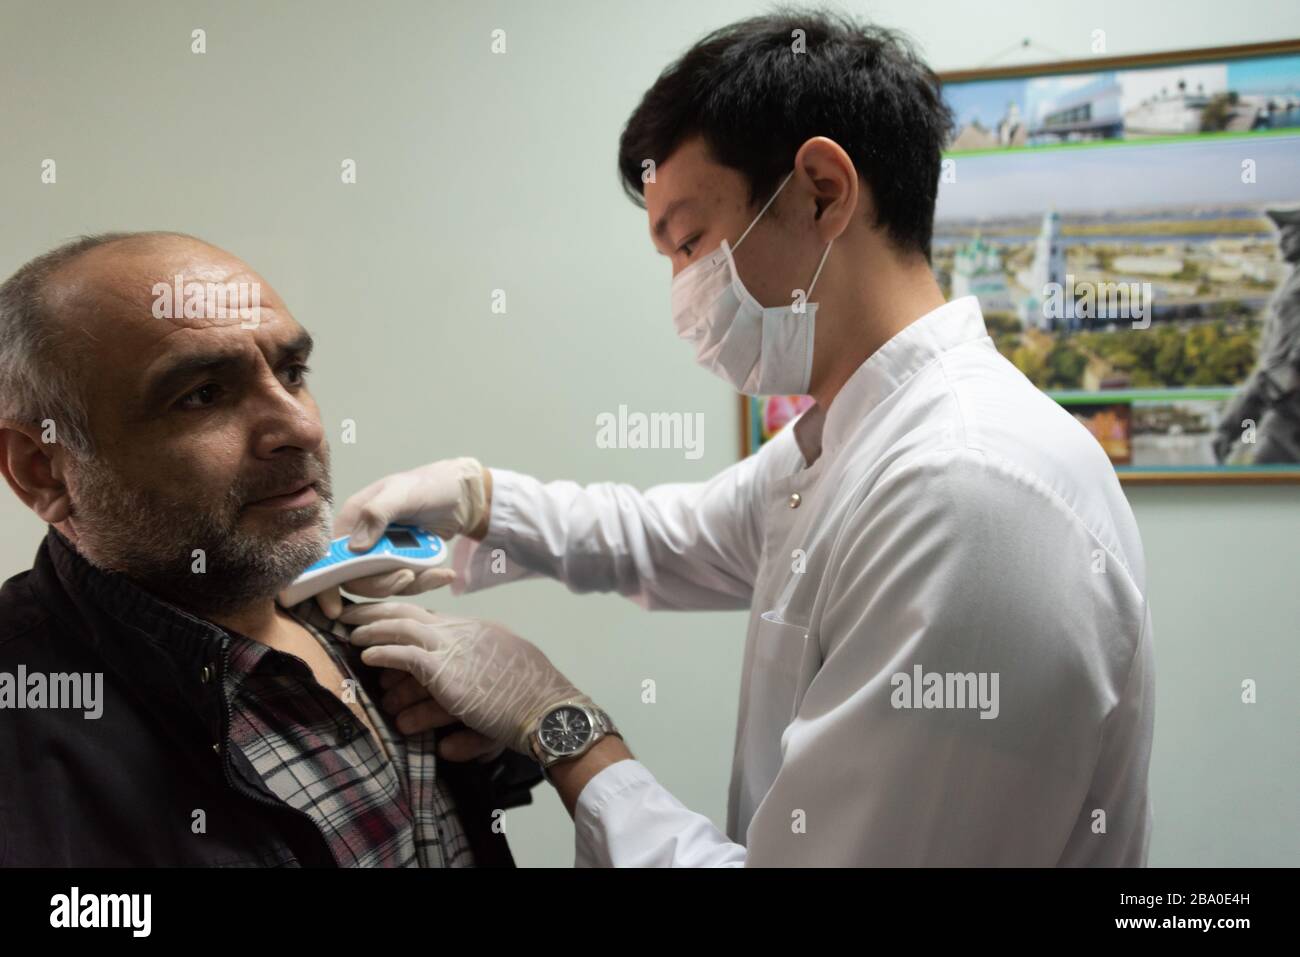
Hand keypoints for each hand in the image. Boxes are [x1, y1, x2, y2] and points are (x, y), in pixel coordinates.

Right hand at [309, 458, 489, 616]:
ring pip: (384, 585)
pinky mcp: (404, 564)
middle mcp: (362, 541)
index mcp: (352, 520)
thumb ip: (377, 514)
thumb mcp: (402, 493)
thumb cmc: (428, 485)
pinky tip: (445, 574)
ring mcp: (383, 555)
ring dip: (409, 584)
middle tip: (408, 575)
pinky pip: (408, 583)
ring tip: (435, 572)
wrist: (459, 493)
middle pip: (357, 579)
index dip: (326, 584)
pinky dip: (426, 581)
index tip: (333, 608)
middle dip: (381, 584)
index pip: (329, 558)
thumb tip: (355, 548)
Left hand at [339, 601, 591, 755]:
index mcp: (476, 629)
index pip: (429, 615)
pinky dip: (383, 652)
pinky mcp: (445, 671)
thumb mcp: (505, 672)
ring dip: (372, 628)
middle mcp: (463, 631)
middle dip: (377, 611)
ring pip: (402, 627)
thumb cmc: (533, 695)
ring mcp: (454, 648)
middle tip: (351, 613)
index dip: (400, 613)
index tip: (378, 615)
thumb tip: (462, 686)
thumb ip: (480, 673)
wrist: (547, 707)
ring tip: (350, 632)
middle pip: (410, 612)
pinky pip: (405, 654)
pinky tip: (366, 654)